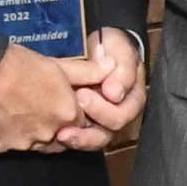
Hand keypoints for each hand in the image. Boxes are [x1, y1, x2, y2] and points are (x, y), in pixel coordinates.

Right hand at [0, 40, 95, 154]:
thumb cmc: (15, 66)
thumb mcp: (56, 64)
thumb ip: (87, 72)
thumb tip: (110, 67)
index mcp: (68, 113)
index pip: (82, 121)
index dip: (73, 110)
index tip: (60, 99)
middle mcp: (50, 134)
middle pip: (61, 135)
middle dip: (56, 124)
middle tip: (39, 104)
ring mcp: (24, 143)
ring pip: (37, 143)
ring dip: (34, 131)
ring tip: (20, 109)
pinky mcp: (1, 148)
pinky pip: (11, 145)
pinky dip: (10, 134)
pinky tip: (1, 117)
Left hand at [61, 28, 144, 148]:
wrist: (95, 44)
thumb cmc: (110, 46)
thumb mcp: (121, 49)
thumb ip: (123, 70)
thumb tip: (115, 95)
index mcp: (132, 99)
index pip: (122, 116)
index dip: (103, 110)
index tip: (82, 93)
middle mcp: (118, 114)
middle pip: (106, 134)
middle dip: (88, 128)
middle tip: (67, 111)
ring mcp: (100, 120)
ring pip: (92, 141)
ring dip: (77, 139)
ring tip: (61, 134)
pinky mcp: (82, 122)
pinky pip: (77, 136)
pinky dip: (66, 136)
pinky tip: (55, 132)